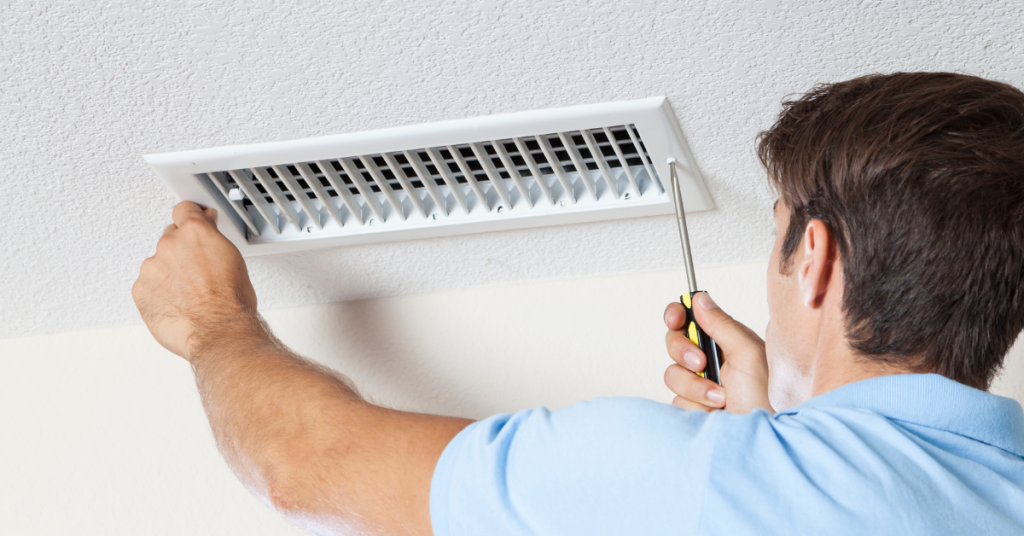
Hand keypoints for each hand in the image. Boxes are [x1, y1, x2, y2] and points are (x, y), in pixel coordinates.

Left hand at [132, 201, 259, 359]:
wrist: (218, 332)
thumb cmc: (231, 302)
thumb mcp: (234, 260)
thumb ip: (214, 241)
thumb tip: (210, 234)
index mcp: (195, 232)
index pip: (184, 210)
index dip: (190, 217)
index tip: (191, 221)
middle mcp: (170, 245)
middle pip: (170, 238)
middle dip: (181, 251)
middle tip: (197, 271)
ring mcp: (152, 268)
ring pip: (158, 265)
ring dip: (169, 275)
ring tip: (189, 294)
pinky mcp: (140, 290)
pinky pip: (147, 286)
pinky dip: (158, 294)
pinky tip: (177, 304)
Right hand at [663, 292, 772, 413]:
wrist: (756, 438)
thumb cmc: (763, 399)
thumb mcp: (747, 354)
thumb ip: (722, 324)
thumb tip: (700, 299)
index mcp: (726, 340)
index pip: (691, 318)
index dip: (677, 315)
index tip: (675, 319)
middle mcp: (710, 359)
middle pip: (674, 342)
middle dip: (684, 352)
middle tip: (701, 363)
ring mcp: (698, 383)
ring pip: (672, 372)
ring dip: (695, 386)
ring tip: (720, 397)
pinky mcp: (691, 404)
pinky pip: (676, 397)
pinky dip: (696, 403)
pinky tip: (714, 411)